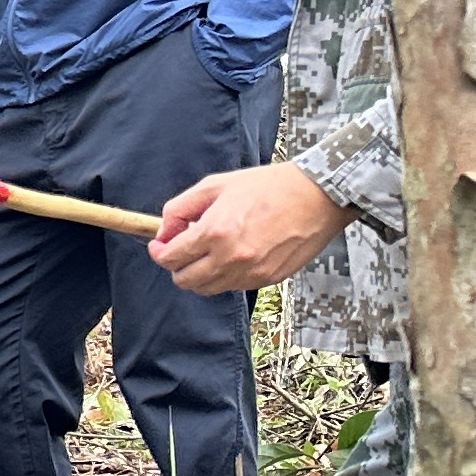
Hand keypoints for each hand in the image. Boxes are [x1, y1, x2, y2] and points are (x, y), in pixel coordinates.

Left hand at [152, 162, 350, 293]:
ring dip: (199, 274)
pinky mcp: (268, 279)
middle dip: (176, 266)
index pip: (171, 258)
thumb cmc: (267, 186)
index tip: (160, 245)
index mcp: (214, 232)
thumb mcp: (214, 186)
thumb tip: (164, 231)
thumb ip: (180, 209)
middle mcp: (230, 258)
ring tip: (206, 252)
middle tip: (180, 250)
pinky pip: (233, 286)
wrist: (316, 196)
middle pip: (185, 280)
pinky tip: (231, 255)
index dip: (159, 252)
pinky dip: (224, 276)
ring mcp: (250, 272)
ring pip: (208, 289)